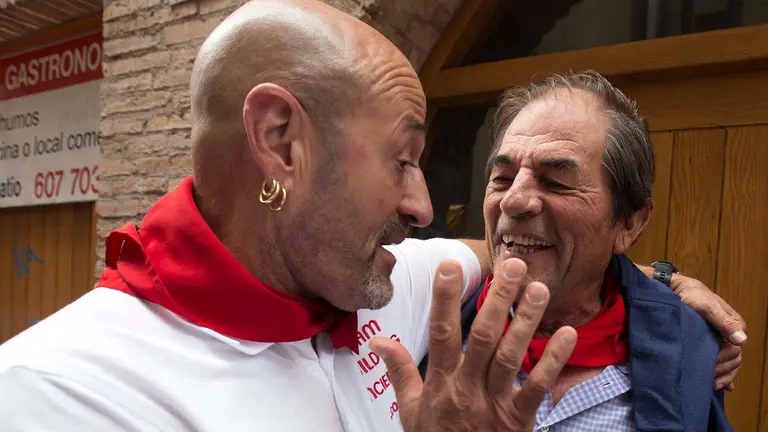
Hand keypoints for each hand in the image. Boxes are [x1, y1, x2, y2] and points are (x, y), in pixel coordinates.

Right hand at [370, 258, 575, 430]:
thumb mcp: (410, 411)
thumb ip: (400, 372)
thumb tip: (379, 339)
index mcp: (440, 383)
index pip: (440, 334)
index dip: (443, 299)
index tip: (449, 265)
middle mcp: (468, 389)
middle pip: (483, 338)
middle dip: (499, 300)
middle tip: (514, 266)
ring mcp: (495, 404)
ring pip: (511, 357)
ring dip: (527, 322)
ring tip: (540, 289)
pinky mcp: (520, 419)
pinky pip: (538, 387)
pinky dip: (553, 361)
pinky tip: (567, 334)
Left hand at [670, 275, 743, 390]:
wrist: (675, 290)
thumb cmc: (691, 295)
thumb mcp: (705, 305)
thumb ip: (722, 320)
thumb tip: (741, 340)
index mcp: (734, 325)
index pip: (734, 350)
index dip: (721, 361)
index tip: (706, 368)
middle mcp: (731, 334)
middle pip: (734, 359)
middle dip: (721, 370)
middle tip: (705, 379)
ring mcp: (722, 340)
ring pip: (730, 363)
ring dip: (723, 375)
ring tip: (710, 385)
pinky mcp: (712, 343)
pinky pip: (724, 363)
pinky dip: (724, 376)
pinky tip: (721, 386)